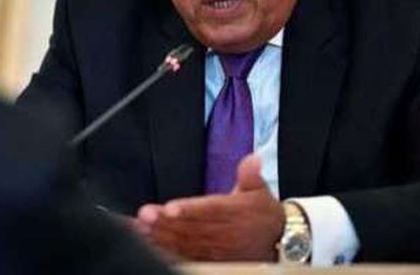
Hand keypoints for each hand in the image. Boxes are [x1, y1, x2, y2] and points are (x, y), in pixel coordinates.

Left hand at [137, 154, 284, 260]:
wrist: (279, 241)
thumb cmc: (263, 212)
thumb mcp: (260, 190)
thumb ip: (251, 174)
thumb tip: (253, 158)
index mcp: (233, 211)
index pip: (209, 210)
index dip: (189, 209)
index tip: (170, 208)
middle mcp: (223, 232)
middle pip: (191, 227)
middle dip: (165, 222)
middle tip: (144, 215)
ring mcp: (215, 249)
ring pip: (185, 243)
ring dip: (161, 236)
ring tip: (140, 228)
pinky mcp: (210, 259)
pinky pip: (186, 256)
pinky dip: (167, 251)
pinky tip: (150, 244)